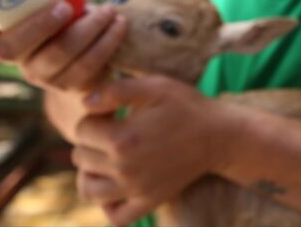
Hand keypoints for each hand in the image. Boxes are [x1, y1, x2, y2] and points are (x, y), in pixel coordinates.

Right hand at [0, 0, 126, 92]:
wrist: (96, 53)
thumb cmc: (68, 16)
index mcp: (2, 30)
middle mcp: (15, 56)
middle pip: (10, 49)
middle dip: (39, 26)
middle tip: (66, 5)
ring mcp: (41, 75)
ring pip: (57, 58)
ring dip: (87, 30)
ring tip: (109, 10)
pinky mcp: (70, 87)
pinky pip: (87, 70)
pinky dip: (107, 44)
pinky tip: (119, 25)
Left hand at [71, 75, 240, 225]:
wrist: (219, 135)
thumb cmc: (186, 107)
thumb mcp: (155, 87)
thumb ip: (116, 90)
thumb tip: (84, 101)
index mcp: (123, 138)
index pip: (81, 129)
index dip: (95, 116)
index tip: (114, 112)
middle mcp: (125, 169)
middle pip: (80, 157)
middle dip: (92, 140)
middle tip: (116, 130)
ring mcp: (136, 190)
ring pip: (88, 189)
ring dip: (91, 171)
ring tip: (109, 156)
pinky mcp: (149, 203)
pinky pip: (115, 216)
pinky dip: (108, 204)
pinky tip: (116, 184)